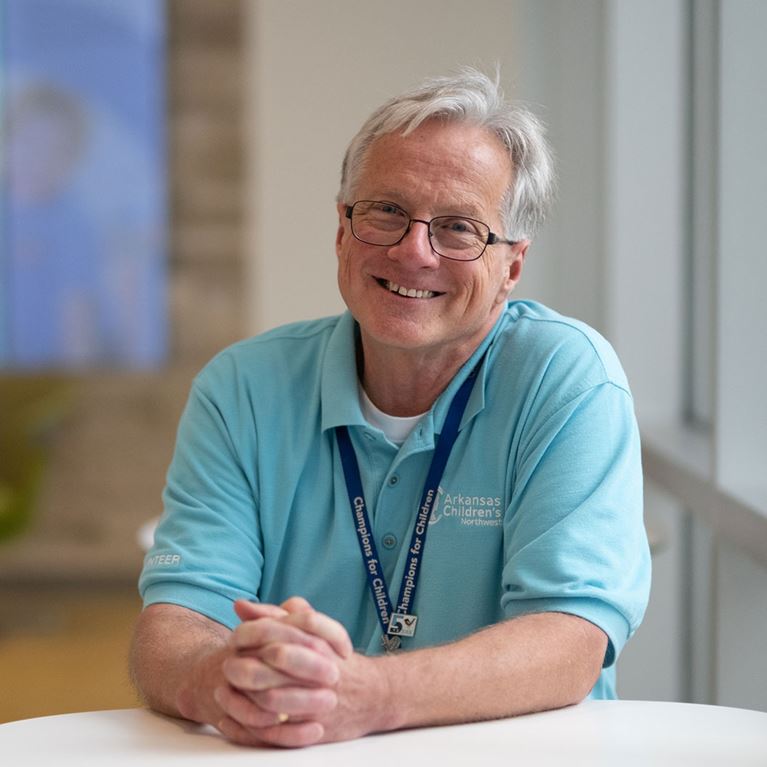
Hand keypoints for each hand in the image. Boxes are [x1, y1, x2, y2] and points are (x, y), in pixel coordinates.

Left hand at [215, 598, 391, 746]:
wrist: (374, 695)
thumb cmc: (336, 659)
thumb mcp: (314, 630)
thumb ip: (276, 616)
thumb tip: (240, 605)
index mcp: (319, 639)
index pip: (281, 628)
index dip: (252, 632)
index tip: (235, 637)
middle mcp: (320, 668)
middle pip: (276, 659)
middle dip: (245, 663)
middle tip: (227, 665)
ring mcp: (318, 701)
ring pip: (272, 699)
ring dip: (243, 696)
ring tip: (224, 691)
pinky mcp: (314, 730)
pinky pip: (276, 732)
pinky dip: (248, 728)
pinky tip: (230, 719)